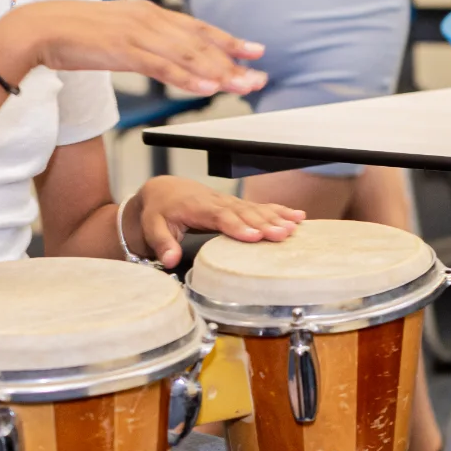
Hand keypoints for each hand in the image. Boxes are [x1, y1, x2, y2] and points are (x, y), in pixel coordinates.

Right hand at [0, 0, 268, 96]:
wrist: (37, 28)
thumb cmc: (72, 34)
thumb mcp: (116, 35)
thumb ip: (142, 41)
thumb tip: (162, 53)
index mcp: (149, 14)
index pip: (198, 28)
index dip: (229, 40)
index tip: (255, 51)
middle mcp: (149, 19)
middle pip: (200, 43)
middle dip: (233, 62)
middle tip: (259, 77)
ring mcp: (137, 33)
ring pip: (187, 55)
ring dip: (218, 72)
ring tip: (243, 86)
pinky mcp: (122, 50)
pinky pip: (161, 66)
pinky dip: (187, 77)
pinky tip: (206, 88)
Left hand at [130, 177, 304, 268]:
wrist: (164, 190)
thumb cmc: (160, 210)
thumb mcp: (153, 227)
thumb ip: (162, 243)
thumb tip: (170, 260)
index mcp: (197, 207)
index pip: (220, 216)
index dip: (237, 226)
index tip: (254, 236)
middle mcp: (218, 202)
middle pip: (244, 212)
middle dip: (265, 223)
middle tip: (283, 234)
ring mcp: (230, 202)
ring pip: (255, 209)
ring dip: (277, 217)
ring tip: (295, 227)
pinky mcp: (237, 205)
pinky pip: (260, 207)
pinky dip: (280, 210)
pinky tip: (298, 216)